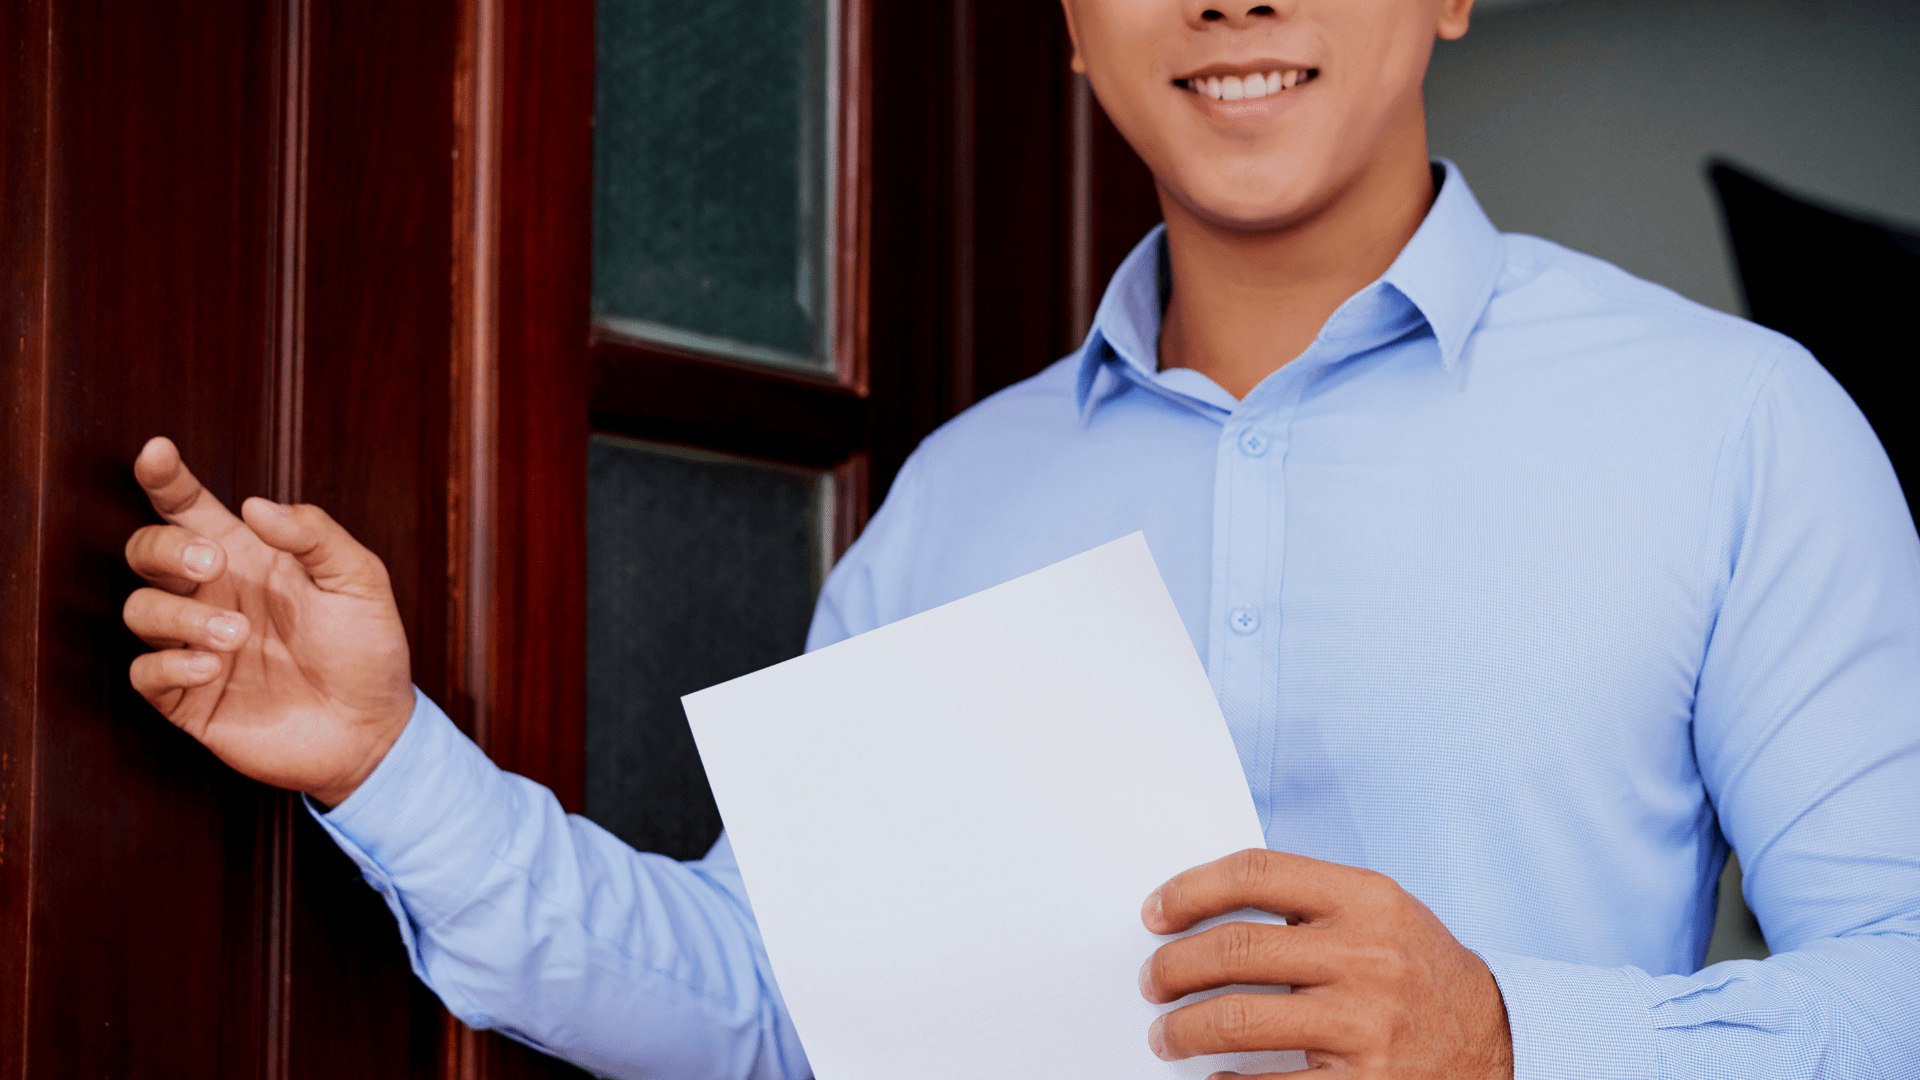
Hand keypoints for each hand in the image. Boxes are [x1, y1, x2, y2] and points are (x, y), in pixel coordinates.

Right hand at [121, 437, 414, 806]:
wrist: (373, 728)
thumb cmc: (366, 649)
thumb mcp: (359, 582)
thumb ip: (315, 537)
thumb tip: (257, 504)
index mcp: (248, 559)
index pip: (189, 508)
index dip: (166, 478)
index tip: (157, 452)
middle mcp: (213, 595)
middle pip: (147, 551)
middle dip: (166, 548)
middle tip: (214, 562)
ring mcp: (195, 645)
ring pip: (140, 609)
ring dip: (180, 614)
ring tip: (237, 635)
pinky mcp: (187, 698)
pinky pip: (145, 672)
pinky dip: (169, 664)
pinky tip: (212, 667)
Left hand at [1138, 849, 1511, 1078]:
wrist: (1496, 1041)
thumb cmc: (1416, 969)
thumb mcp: (1378, 913)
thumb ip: (1307, 902)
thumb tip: (1199, 911)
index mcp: (1367, 899)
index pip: (1255, 873)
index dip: (1190, 889)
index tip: (1154, 913)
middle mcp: (1368, 956)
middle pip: (1234, 948)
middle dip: (1173, 967)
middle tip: (1153, 981)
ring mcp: (1367, 1024)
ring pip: (1238, 1019)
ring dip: (1183, 1029)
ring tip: (1167, 1035)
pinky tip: (1214, 1077)